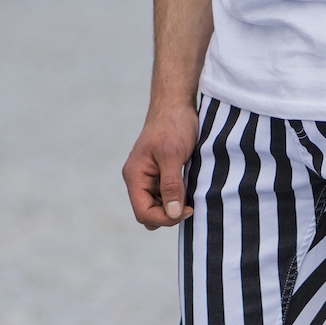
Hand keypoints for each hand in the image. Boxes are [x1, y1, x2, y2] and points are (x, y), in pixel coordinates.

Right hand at [122, 104, 199, 229]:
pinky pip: (165, 197)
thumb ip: (171, 185)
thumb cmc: (173, 125)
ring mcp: (148, 178)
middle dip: (169, 215)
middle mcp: (138, 180)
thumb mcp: (173, 155)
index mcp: (135, 176)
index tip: (187, 210)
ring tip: (190, 195)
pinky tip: (189, 189)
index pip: (143, 213)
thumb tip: (173, 213)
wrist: (176, 105)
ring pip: (158, 208)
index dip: (165, 219)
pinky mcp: (159, 176)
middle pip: (149, 214)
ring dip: (174, 207)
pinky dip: (177, 198)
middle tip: (190, 205)